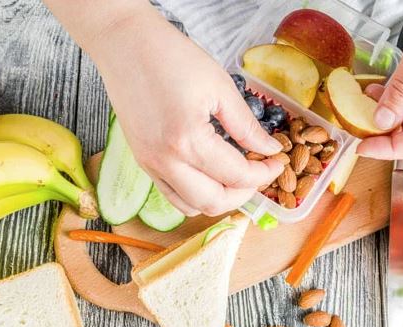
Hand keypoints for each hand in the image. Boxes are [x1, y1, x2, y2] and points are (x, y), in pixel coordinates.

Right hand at [46, 1, 282, 215]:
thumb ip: (246, 125)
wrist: (125, 44)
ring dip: (219, 199)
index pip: (236, 175)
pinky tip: (211, 174)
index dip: (264, 173)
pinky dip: (196, 195)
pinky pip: (172, 195)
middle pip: (214, 202)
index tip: (277, 161)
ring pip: (191, 206)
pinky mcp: (143, 162)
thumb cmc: (171, 56)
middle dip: (245, 193)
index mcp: (187, 140)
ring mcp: (150, 165)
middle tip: (260, 172)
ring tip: (236, 175)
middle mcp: (165, 161)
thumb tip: (270, 149)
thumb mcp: (219, 86)